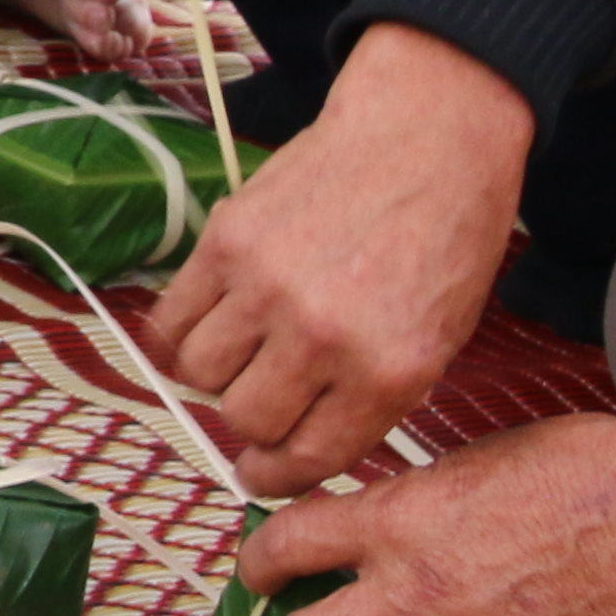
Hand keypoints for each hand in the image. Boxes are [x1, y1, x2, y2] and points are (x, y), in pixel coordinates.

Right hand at [151, 20, 532, 492]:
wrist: (426, 138)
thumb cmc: (444, 241)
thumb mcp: (438, 340)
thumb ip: (371, 398)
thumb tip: (297, 444)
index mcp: (391, 372)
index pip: (309, 457)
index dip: (276, 476)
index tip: (259, 475)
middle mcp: (323, 336)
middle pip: (244, 419)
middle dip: (250, 423)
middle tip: (258, 404)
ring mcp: (266, 286)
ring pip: (198, 373)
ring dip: (214, 375)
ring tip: (239, 354)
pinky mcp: (225, 240)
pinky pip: (171, 319)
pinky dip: (179, 335)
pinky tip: (207, 325)